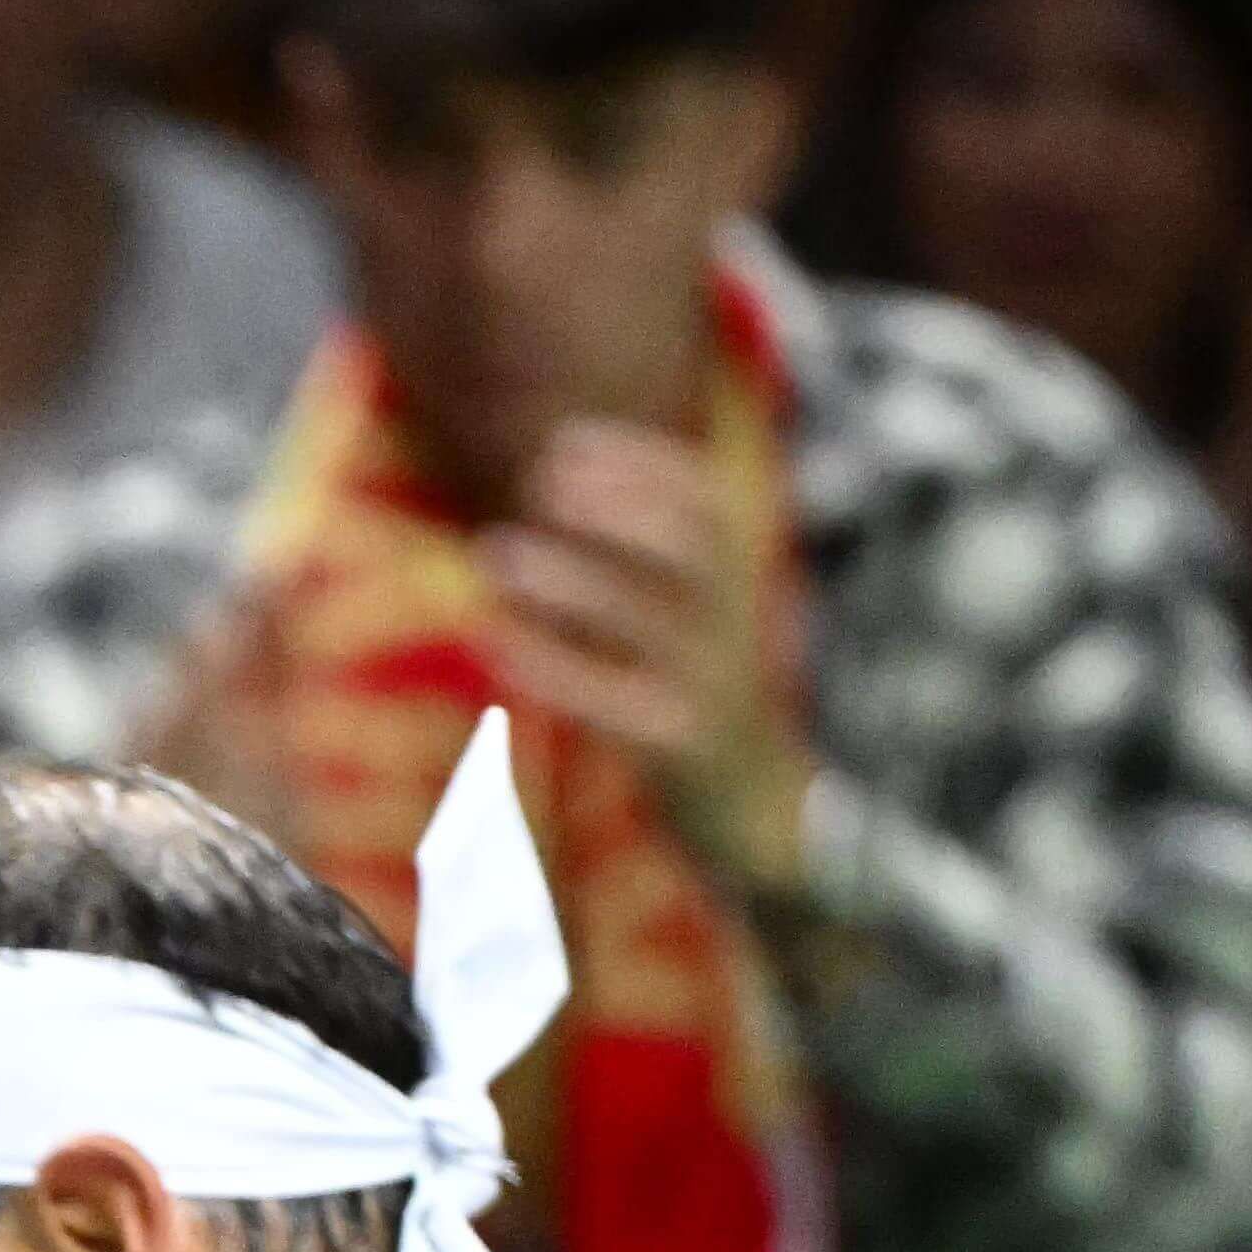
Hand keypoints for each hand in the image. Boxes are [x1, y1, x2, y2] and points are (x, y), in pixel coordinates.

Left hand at [478, 421, 808, 899]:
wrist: (756, 807)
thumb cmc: (698, 697)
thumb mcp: (689, 617)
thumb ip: (644, 560)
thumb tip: (562, 482)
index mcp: (737, 586)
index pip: (704, 502)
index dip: (639, 464)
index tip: (565, 444)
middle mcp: (735, 625)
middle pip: (691, 545)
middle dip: (618, 503)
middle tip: (538, 481)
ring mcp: (713, 687)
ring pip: (650, 620)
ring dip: (570, 580)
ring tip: (496, 552)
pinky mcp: (681, 748)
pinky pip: (617, 704)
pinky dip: (558, 669)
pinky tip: (504, 643)